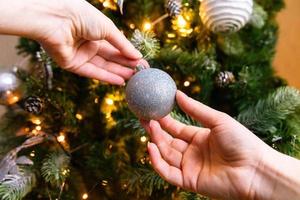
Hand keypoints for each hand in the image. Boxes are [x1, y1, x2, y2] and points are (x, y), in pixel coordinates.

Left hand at [0, 0, 142, 84]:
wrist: (57, 18)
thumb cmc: (82, 16)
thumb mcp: (108, 29)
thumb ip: (123, 45)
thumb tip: (137, 56)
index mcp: (95, 30)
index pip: (115, 46)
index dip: (128, 54)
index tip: (141, 63)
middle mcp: (88, 43)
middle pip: (110, 57)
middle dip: (125, 65)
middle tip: (140, 73)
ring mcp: (80, 54)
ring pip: (102, 66)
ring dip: (118, 72)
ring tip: (132, 78)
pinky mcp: (72, 64)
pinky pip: (92, 72)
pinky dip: (106, 77)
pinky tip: (119, 81)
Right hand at [142, 91, 299, 199]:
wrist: (256, 168)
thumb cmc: (241, 141)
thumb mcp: (217, 120)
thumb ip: (195, 109)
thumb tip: (178, 93)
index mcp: (199, 138)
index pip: (176, 129)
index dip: (163, 120)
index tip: (151, 110)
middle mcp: (192, 152)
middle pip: (168, 141)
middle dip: (155, 130)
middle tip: (143, 117)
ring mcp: (190, 167)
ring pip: (166, 155)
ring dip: (155, 141)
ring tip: (148, 127)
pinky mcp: (188, 181)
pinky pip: (167, 172)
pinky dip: (157, 161)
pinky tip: (151, 146)